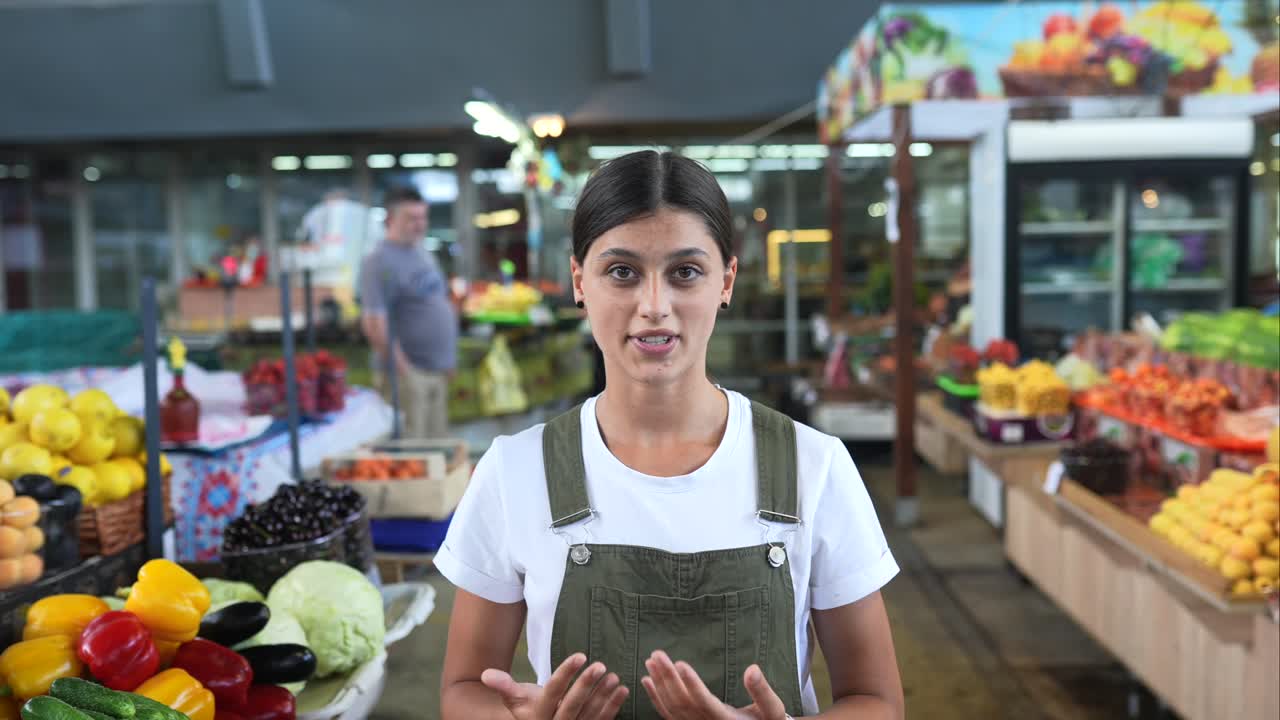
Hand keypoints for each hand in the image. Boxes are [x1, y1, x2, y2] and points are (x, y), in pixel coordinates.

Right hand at [482, 652, 629, 719]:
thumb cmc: (528, 708)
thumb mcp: (516, 698)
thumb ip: (504, 686)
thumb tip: (486, 674)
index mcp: (538, 715)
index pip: (552, 692)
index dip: (566, 674)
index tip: (580, 655)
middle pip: (572, 706)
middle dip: (586, 685)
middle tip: (600, 665)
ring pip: (589, 714)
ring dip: (603, 695)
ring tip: (613, 675)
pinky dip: (613, 706)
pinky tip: (623, 689)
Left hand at [641, 651, 788, 719]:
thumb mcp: (771, 709)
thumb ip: (761, 691)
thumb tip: (752, 669)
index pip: (705, 702)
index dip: (692, 684)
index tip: (681, 663)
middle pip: (683, 702)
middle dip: (668, 677)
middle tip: (657, 654)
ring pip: (672, 708)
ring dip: (659, 684)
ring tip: (650, 661)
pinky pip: (668, 715)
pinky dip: (655, 698)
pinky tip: (646, 680)